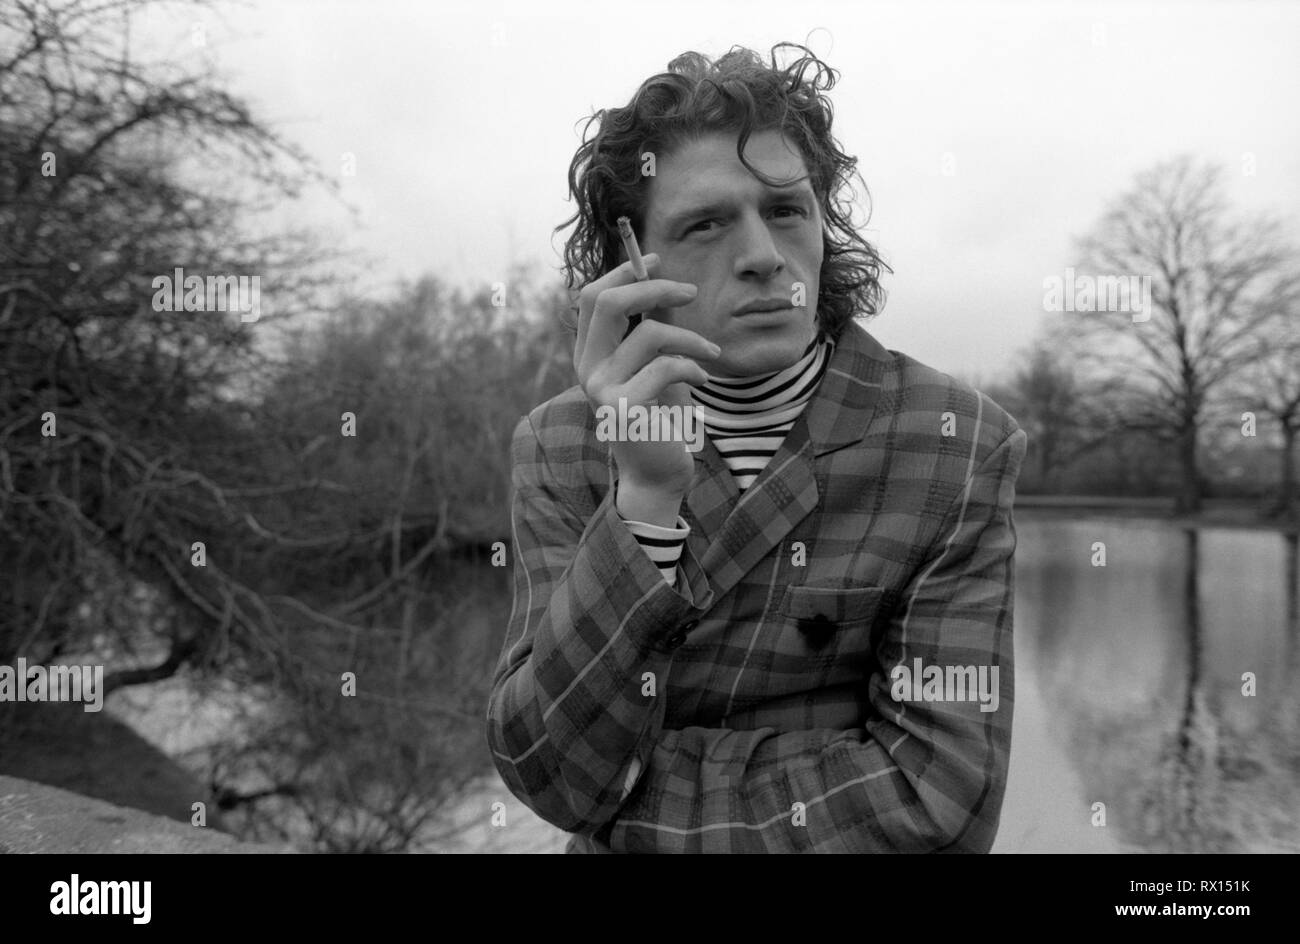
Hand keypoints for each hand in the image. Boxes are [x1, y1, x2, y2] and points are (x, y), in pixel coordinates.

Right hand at [573, 252, 719, 503]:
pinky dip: (692, 368)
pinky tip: (702, 381)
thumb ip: (654, 326)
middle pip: (609, 303)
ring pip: (649, 335)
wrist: (657, 472)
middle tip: (692, 291)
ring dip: (691, 338)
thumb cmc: (659, 414)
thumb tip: (667, 283)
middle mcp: (587, 368)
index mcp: (589, 353)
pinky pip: (665, 367)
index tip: (657, 259)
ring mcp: (600, 389)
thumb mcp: (656, 362)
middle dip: (655, 287)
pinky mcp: (624, 409)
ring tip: (711, 352)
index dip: (624, 271)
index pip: (592, 297)